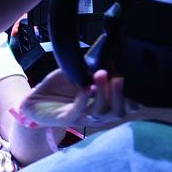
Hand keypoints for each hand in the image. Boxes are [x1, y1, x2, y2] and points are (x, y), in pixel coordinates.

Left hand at [20, 68, 137, 127]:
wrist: (35, 99)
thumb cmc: (59, 88)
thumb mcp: (80, 73)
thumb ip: (94, 66)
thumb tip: (110, 53)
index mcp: (104, 104)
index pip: (126, 105)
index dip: (135, 97)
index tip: (136, 81)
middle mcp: (97, 114)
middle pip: (118, 112)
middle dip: (121, 95)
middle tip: (119, 78)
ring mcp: (82, 118)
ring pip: (101, 112)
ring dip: (103, 92)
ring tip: (101, 74)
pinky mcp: (65, 119)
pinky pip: (78, 111)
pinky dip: (84, 98)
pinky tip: (86, 87)